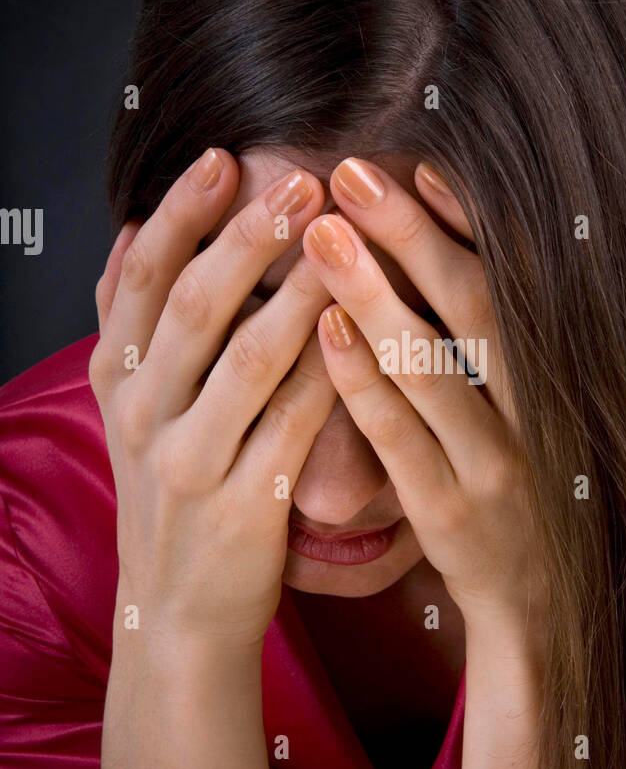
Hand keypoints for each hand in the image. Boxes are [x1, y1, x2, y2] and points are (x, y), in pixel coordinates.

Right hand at [89, 147, 335, 647]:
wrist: (178, 610)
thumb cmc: (172, 491)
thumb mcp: (132, 407)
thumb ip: (132, 322)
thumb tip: (138, 223)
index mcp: (116, 380)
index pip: (138, 277)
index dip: (182, 213)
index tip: (225, 158)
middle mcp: (142, 416)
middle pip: (192, 306)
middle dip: (248, 236)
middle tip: (301, 181)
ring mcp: (189, 463)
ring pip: (248, 359)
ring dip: (301, 292)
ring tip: (346, 240)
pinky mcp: (242, 506)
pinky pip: (295, 425)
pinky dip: (330, 373)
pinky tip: (366, 332)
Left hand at [302, 157, 547, 647]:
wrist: (543, 608)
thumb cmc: (517, 487)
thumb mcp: (522, 411)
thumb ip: (489, 341)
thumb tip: (437, 243)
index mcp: (557, 377)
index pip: (513, 283)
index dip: (468, 222)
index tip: (418, 163)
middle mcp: (540, 414)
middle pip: (475, 307)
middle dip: (411, 235)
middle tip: (350, 174)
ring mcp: (498, 465)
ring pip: (434, 366)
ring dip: (376, 293)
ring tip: (320, 234)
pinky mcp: (454, 514)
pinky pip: (402, 437)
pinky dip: (364, 380)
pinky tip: (324, 330)